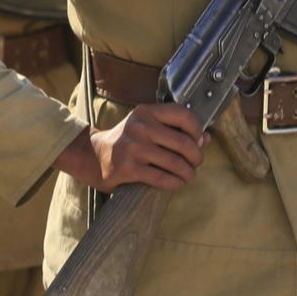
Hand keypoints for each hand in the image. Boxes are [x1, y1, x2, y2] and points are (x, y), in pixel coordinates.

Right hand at [55, 103, 205, 191]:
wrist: (91, 156)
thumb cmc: (125, 141)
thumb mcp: (145, 127)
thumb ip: (173, 129)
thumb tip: (205, 138)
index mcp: (145, 112)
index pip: (183, 114)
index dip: (197, 130)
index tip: (198, 141)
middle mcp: (140, 126)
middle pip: (184, 143)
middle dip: (197, 158)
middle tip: (195, 164)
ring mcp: (133, 148)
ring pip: (176, 163)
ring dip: (188, 174)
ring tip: (187, 176)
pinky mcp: (129, 168)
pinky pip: (163, 178)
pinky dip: (175, 183)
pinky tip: (176, 182)